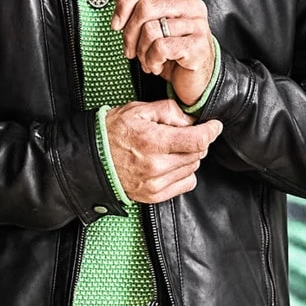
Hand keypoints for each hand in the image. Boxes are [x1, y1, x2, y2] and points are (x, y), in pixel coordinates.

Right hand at [103, 96, 221, 203]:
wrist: (91, 158)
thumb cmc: (112, 133)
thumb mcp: (138, 110)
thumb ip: (169, 111)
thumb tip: (190, 120)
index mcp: (153, 141)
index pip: (197, 140)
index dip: (210, 131)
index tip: (213, 126)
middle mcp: (156, 165)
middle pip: (197, 154)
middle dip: (196, 142)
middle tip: (184, 134)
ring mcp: (155, 183)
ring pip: (192, 168)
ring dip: (189, 157)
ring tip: (171, 149)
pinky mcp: (154, 195)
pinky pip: (185, 184)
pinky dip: (184, 172)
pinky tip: (171, 164)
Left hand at [111, 0, 215, 107]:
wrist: (196, 80)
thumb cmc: (174, 53)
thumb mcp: (152, 27)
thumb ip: (136, 5)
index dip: (124, 4)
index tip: (116, 24)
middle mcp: (191, 6)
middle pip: (144, 7)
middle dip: (129, 33)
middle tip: (130, 50)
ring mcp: (196, 25)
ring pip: (150, 29)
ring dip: (141, 52)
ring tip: (147, 60)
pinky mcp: (196, 46)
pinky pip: (160, 48)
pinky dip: (152, 61)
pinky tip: (157, 66)